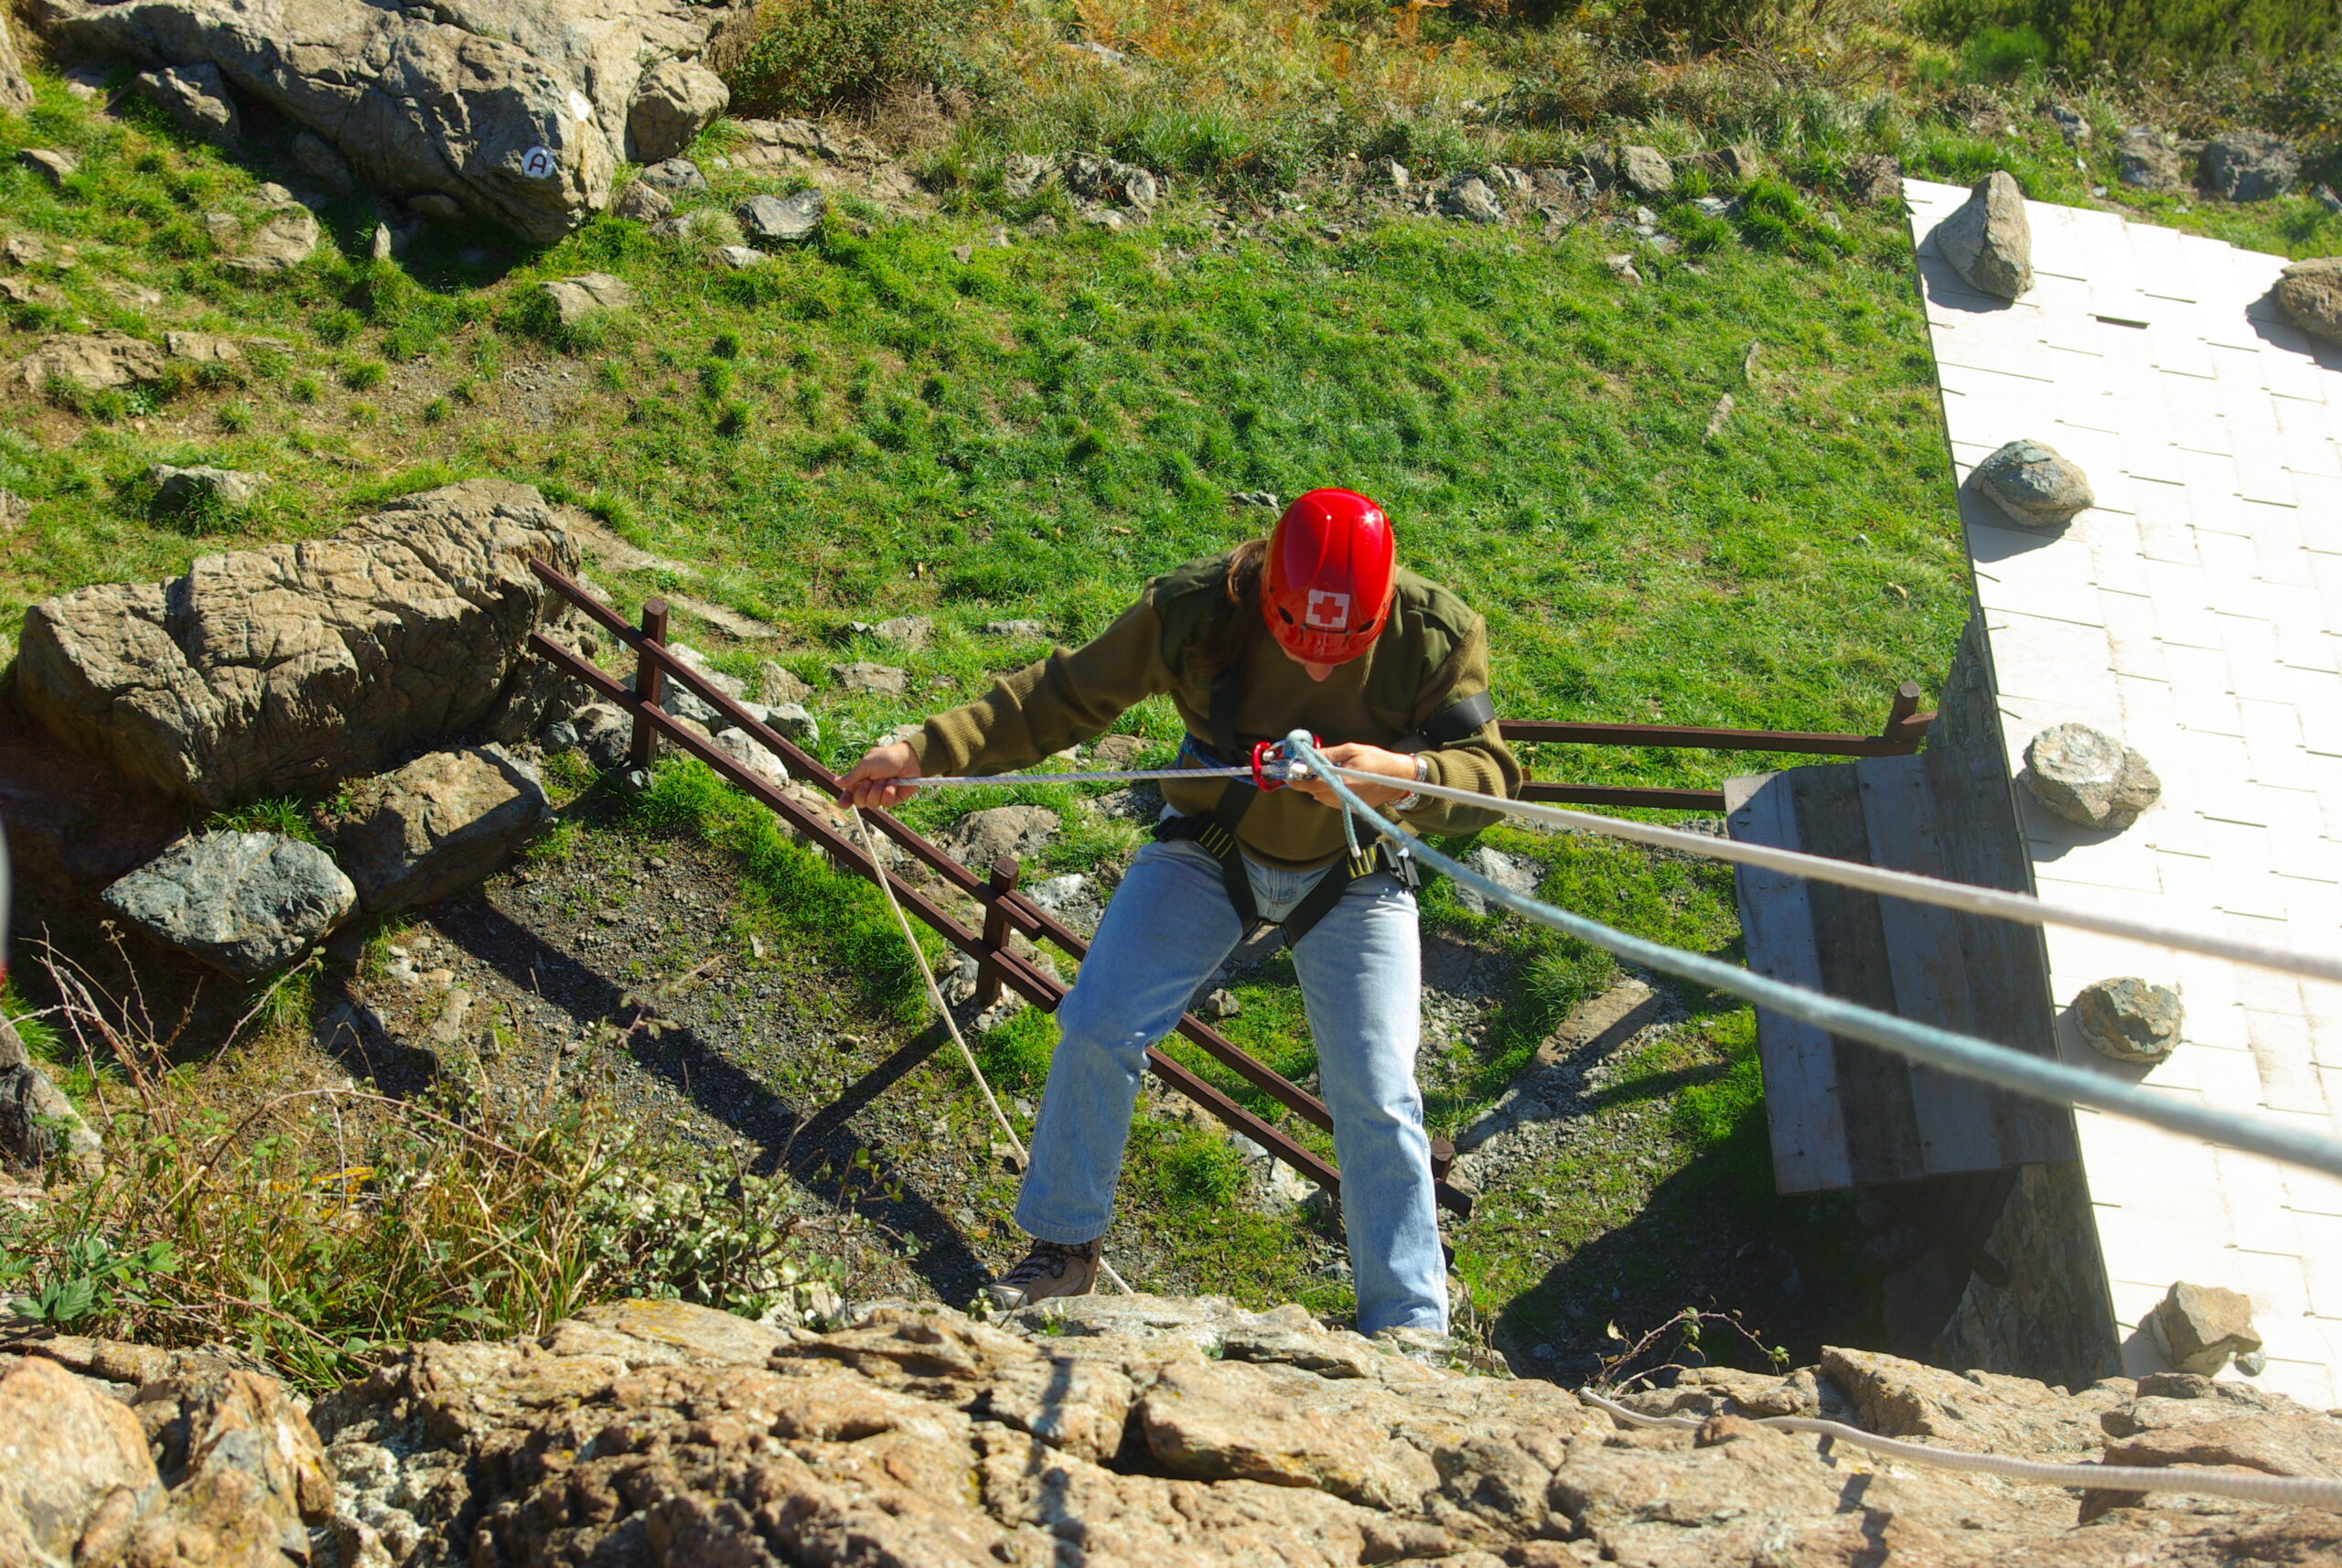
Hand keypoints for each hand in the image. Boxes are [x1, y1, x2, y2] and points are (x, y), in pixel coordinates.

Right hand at [839, 741, 921, 809]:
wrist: (908, 759)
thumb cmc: (886, 758)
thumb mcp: (866, 764)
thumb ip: (852, 776)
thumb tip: (836, 782)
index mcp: (861, 780)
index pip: (850, 794)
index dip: (845, 800)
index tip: (843, 804)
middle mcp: (870, 789)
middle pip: (859, 802)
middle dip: (864, 791)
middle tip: (871, 780)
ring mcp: (882, 795)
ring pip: (872, 804)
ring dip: (878, 790)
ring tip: (885, 779)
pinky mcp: (894, 799)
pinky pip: (886, 804)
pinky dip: (889, 792)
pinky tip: (893, 783)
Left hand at [1290, 742, 1416, 809]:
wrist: (1399, 778)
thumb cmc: (1377, 761)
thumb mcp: (1352, 750)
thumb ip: (1328, 754)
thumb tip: (1309, 755)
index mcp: (1341, 782)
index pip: (1310, 784)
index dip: (1296, 780)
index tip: (1288, 774)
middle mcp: (1342, 796)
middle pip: (1314, 792)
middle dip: (1308, 781)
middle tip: (1307, 768)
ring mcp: (1347, 804)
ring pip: (1321, 797)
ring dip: (1318, 786)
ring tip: (1326, 772)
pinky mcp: (1351, 807)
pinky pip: (1331, 801)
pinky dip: (1328, 791)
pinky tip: (1336, 780)